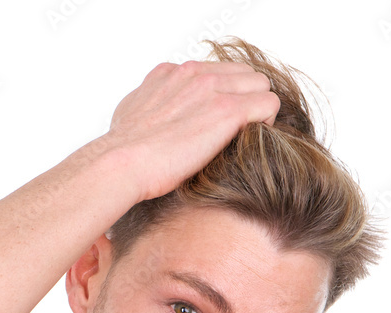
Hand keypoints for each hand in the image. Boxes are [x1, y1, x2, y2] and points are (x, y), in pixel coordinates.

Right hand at [104, 60, 279, 202]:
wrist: (121, 163)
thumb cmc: (122, 151)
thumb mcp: (131, 112)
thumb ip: (150, 103)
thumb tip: (155, 113)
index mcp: (172, 73)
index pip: (215, 71)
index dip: (222, 95)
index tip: (216, 119)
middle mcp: (194, 74)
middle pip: (243, 73)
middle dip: (245, 98)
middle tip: (237, 128)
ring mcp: (212, 89)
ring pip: (260, 84)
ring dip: (257, 109)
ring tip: (245, 136)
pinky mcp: (228, 111)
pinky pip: (269, 103)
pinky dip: (267, 122)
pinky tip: (251, 141)